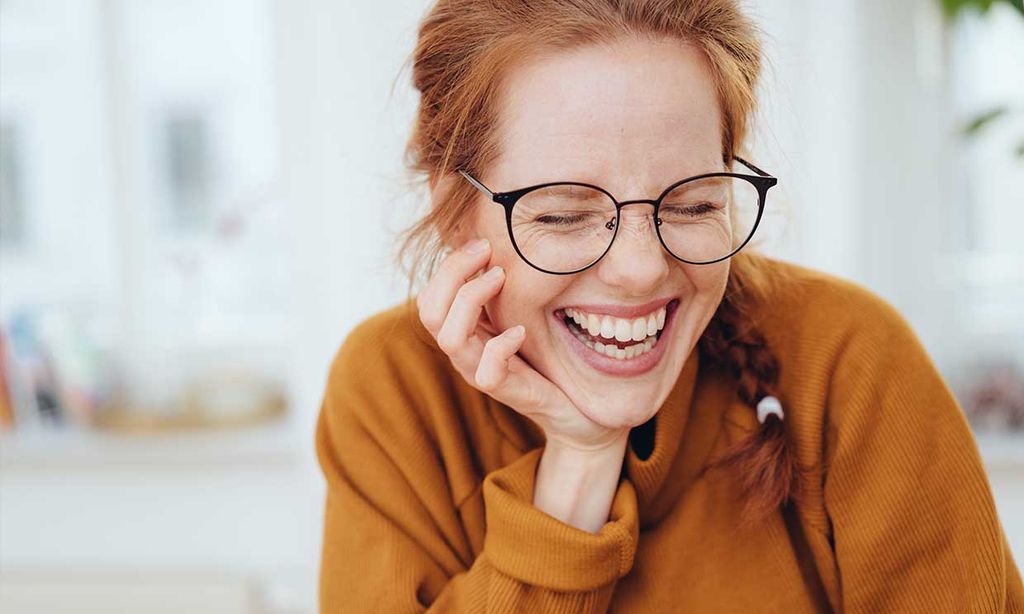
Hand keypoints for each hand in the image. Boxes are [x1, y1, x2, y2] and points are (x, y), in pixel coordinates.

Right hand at [416, 238, 627, 451]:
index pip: (429, 299)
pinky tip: (521, 331)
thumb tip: (498, 241)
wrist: (574, 408)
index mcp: (462, 332)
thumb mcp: (518, 315)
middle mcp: (464, 353)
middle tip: (488, 252)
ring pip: (450, 338)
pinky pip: (487, 372)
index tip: (482, 243)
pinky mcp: (505, 391)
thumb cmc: (545, 356)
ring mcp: (480, 373)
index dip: (448, 267)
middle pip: (430, 313)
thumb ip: (500, 290)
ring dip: (471, 300)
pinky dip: (501, 346)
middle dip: (454, 274)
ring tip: (500, 278)